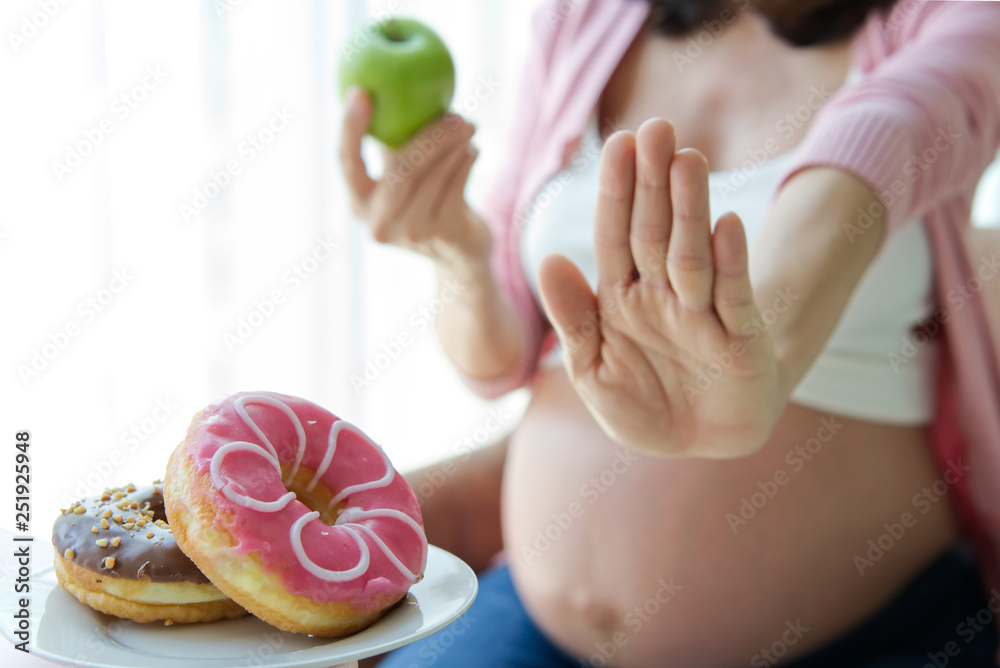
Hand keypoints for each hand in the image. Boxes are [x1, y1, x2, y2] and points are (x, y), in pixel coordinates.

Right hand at [339, 88, 490, 266]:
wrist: (460, 250)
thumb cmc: (428, 197)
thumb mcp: (404, 172)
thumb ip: (393, 142)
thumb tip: (388, 83)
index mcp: (359, 203)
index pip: (345, 162)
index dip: (350, 128)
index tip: (360, 92)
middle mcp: (379, 224)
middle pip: (399, 171)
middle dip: (428, 137)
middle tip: (453, 113)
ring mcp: (411, 235)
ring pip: (433, 178)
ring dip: (454, 146)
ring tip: (468, 126)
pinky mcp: (443, 237)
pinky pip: (456, 188)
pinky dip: (466, 164)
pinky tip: (474, 149)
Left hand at [537, 119, 782, 457]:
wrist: (698, 442)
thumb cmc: (641, 403)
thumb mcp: (593, 369)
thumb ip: (572, 318)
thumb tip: (548, 260)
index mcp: (621, 297)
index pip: (615, 236)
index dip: (616, 192)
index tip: (616, 143)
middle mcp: (662, 295)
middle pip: (655, 232)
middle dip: (653, 183)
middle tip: (655, 128)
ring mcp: (703, 313)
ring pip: (691, 255)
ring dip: (690, 209)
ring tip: (687, 159)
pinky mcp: (740, 339)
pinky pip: (732, 298)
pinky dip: (729, 264)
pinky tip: (727, 224)